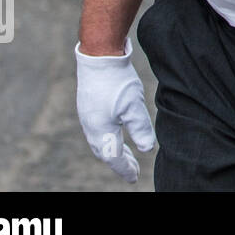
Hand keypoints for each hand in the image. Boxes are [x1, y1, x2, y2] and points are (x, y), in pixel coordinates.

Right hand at [74, 40, 155, 181]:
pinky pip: (96, 130)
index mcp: (100, 131)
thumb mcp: (133, 106)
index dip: (125, 168)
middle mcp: (91, 126)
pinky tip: (113, 133)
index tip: (135, 177)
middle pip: (105, 152)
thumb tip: (147, 150)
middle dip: (119, 162)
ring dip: (112, 151)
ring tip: (125, 156)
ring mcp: (88, 115)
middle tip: (132, 170)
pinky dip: (107, 138)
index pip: (113, 157)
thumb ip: (140, 129)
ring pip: (99, 141)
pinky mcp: (89, 105)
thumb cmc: (117, 81)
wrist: (99, 56)